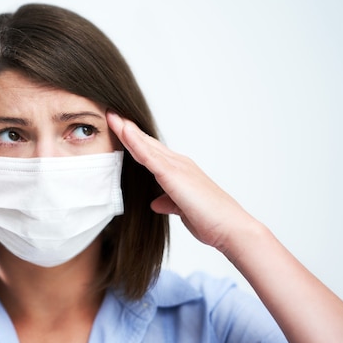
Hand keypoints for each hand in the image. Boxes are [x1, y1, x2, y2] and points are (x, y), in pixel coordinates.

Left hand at [106, 111, 256, 252]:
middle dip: (127, 128)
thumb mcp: (182, 210)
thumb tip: (156, 203)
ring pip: (146, 145)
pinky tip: (124, 131)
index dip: (134, 140)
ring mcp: (177, 167)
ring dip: (127, 130)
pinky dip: (136, 142)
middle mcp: (179, 164)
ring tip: (112, 115)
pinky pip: (150, 156)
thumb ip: (168, 202)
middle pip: (146, 143)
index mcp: (179, 171)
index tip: (118, 128)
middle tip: (110, 113)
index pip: (151, 152)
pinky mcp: (174, 175)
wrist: (231, 228)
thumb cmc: (211, 220)